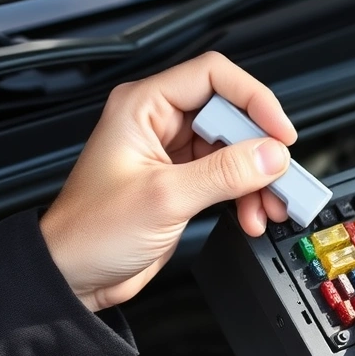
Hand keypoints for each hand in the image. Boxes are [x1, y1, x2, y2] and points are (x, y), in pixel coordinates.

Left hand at [40, 52, 296, 311]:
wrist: (72, 278)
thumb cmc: (88, 233)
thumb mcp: (165, 198)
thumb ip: (224, 173)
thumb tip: (270, 154)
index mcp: (143, 107)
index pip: (213, 77)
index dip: (253, 98)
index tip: (278, 131)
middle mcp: (159, 124)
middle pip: (230, 115)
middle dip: (260, 148)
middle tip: (282, 175)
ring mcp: (172, 154)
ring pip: (235, 150)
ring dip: (258, 178)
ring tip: (272, 204)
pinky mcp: (182, 183)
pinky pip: (228, 178)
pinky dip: (246, 195)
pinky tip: (252, 215)